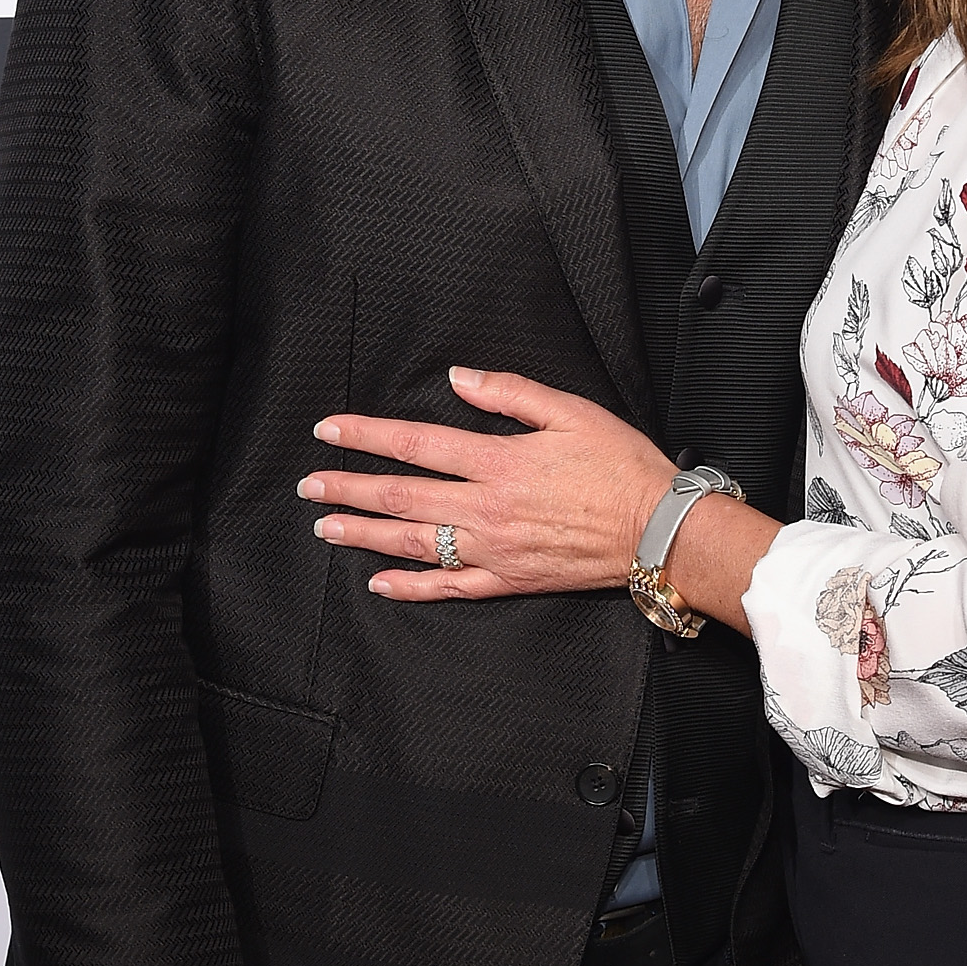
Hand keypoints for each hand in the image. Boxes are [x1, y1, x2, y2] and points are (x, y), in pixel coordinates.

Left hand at [298, 368, 673, 600]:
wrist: (657, 530)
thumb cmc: (621, 467)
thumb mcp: (572, 411)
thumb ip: (509, 392)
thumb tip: (458, 378)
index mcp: (499, 461)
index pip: (416, 444)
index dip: (367, 436)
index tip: (329, 431)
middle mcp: (486, 508)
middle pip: (401, 496)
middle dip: (348, 489)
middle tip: (309, 486)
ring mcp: (493, 549)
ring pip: (414, 542)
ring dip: (364, 534)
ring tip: (326, 526)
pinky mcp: (508, 580)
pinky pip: (448, 587)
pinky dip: (410, 586)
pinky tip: (379, 583)